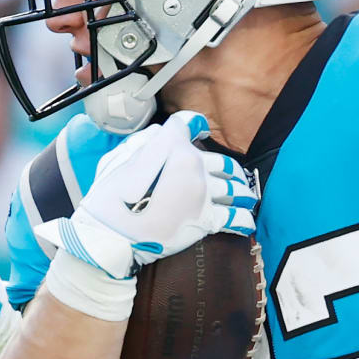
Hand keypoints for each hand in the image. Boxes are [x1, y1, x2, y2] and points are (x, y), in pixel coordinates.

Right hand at [46, 111, 255, 281]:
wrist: (113, 234)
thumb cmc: (110, 196)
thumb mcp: (120, 157)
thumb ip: (145, 141)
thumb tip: (163, 133)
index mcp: (172, 147)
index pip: (190, 125)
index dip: (196, 125)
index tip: (200, 129)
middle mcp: (194, 167)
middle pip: (223, 162)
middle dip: (228, 168)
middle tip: (231, 174)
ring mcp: (203, 195)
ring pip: (235, 189)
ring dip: (243, 192)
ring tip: (247, 196)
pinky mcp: (205, 220)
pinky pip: (235, 218)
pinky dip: (244, 219)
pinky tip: (248, 221)